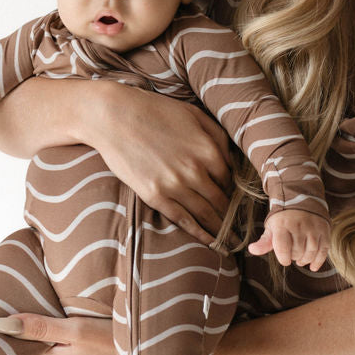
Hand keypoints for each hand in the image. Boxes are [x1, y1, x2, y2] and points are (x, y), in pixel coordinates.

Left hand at [0, 312, 117, 354]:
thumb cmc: (113, 344)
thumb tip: (1, 324)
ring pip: (42, 350)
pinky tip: (56, 326)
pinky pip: (56, 352)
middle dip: (21, 331)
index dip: (6, 331)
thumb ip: (40, 327)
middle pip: (27, 349)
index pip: (14, 349)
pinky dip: (53, 339)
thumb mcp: (76, 330)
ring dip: (38, 335)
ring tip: (33, 310)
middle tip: (12, 303)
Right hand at [90, 88, 233, 244]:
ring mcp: (174, 185)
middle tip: (240, 230)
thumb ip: (217, 137)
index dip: (234, 193)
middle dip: (232, 218)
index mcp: (208, 150)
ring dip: (220, 230)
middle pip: (221, 201)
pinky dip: (199, 233)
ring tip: (230, 242)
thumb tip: (232, 162)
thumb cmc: (155, 111)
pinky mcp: (154, 195)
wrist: (114, 116)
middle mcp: (196, 171)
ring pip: (205, 214)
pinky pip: (182, 219)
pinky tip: (210, 243)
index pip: (230, 180)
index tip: (237, 203)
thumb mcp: (194, 114)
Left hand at [248, 210, 330, 271]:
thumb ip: (264, 242)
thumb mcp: (271, 227)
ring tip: (300, 259)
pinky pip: (323, 250)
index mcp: (282, 224)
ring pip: (310, 252)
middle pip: (297, 251)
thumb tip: (252, 250)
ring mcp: (313, 227)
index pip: (283, 248)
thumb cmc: (284, 219)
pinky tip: (313, 266)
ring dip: (304, 260)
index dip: (283, 258)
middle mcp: (299, 225)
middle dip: (293, 257)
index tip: (284, 260)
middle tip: (292, 254)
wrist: (302, 200)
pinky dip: (318, 261)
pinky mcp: (324, 230)